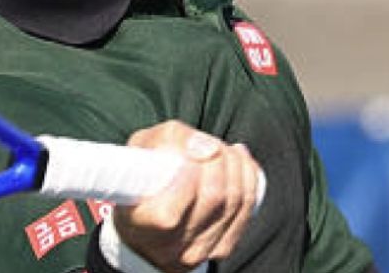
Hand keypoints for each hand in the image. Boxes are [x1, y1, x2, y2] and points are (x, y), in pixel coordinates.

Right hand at [112, 120, 260, 272]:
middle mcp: (171, 245)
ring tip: (224, 150)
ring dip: (236, 166)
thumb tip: (208, 148)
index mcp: (144, 221)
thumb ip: (172, 139)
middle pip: (214, 195)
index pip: (180, 196)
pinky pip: (247, 211)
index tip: (195, 148)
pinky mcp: (220, 249)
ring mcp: (198, 250)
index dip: (193, 166)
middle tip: (212, 145)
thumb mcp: (141, 148)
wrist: (143, 223)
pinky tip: (240, 162)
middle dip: (219, 160)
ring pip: (236, 201)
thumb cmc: (138, 180)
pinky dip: (249, 180)